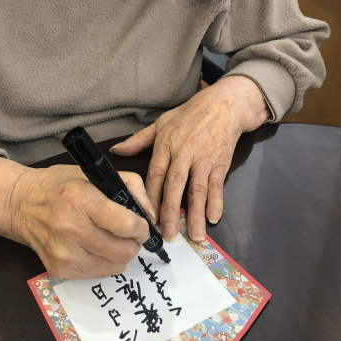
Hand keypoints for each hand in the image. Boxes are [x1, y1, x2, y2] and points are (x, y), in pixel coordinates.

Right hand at [0, 158, 153, 278]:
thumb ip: (131, 186)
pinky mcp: (60, 270)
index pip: (126, 225)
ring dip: (122, 254)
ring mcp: (64, 253)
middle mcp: (71, 229)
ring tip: (113, 239)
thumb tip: (151, 214)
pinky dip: (105, 262)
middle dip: (135, 242)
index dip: (141, 227)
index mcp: (81, 200)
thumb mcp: (96, 173)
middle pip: (124, 250)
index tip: (140, 223)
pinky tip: (96, 247)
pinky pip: (99, 274)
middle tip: (130, 233)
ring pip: (115, 266)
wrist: (22, 204)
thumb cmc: (61, 185)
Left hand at [110, 76, 268, 242]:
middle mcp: (184, 152)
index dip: (150, 196)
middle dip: (171, 211)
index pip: (155, 174)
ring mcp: (203, 158)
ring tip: (195, 235)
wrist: (224, 104)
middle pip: (175, 185)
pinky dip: (216, 201)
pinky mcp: (220, 162)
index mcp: (166, 144)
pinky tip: (214, 218)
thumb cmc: (190, 114)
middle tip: (168, 234)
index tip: (145, 217)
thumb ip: (139, 140)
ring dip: (196, 213)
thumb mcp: (162, 123)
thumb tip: (116, 150)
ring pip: (197, 189)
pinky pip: (217, 184)